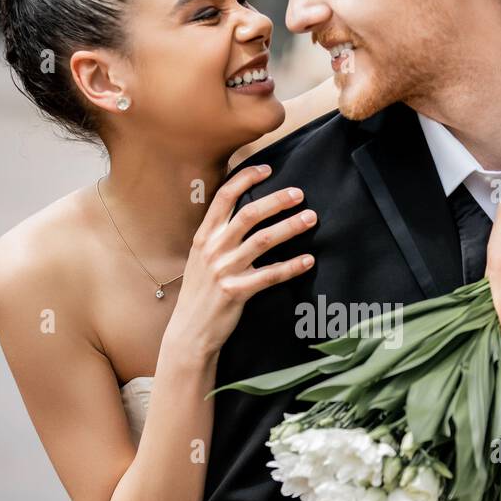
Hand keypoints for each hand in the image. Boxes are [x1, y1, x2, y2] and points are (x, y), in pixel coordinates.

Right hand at [169, 164, 315, 356]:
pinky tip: (308, 261)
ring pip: (263, 241)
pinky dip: (291, 267)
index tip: (267, 168)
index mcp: (204, 237)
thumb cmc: (200, 293)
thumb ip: (218, 236)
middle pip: (249, 214)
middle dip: (276, 200)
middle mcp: (213, 249)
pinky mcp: (236, 292)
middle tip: (299, 193)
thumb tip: (244, 213)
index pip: (224, 197)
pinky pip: (270, 275)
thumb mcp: (201, 259)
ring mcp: (224, 270)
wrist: (189, 331)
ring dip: (290, 227)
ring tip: (310, 218)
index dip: (246, 178)